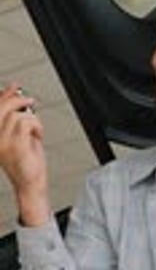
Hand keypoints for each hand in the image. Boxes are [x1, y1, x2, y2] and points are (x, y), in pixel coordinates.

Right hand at [0, 82, 49, 223]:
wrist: (30, 183)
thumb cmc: (26, 161)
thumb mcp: (20, 133)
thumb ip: (16, 114)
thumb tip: (17, 92)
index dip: (6, 94)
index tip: (16, 86)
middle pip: (3, 107)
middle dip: (19, 100)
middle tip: (31, 102)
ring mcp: (3, 142)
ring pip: (18, 114)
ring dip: (33, 120)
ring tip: (35, 131)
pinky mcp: (16, 145)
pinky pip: (27, 123)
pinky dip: (37, 126)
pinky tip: (38, 135)